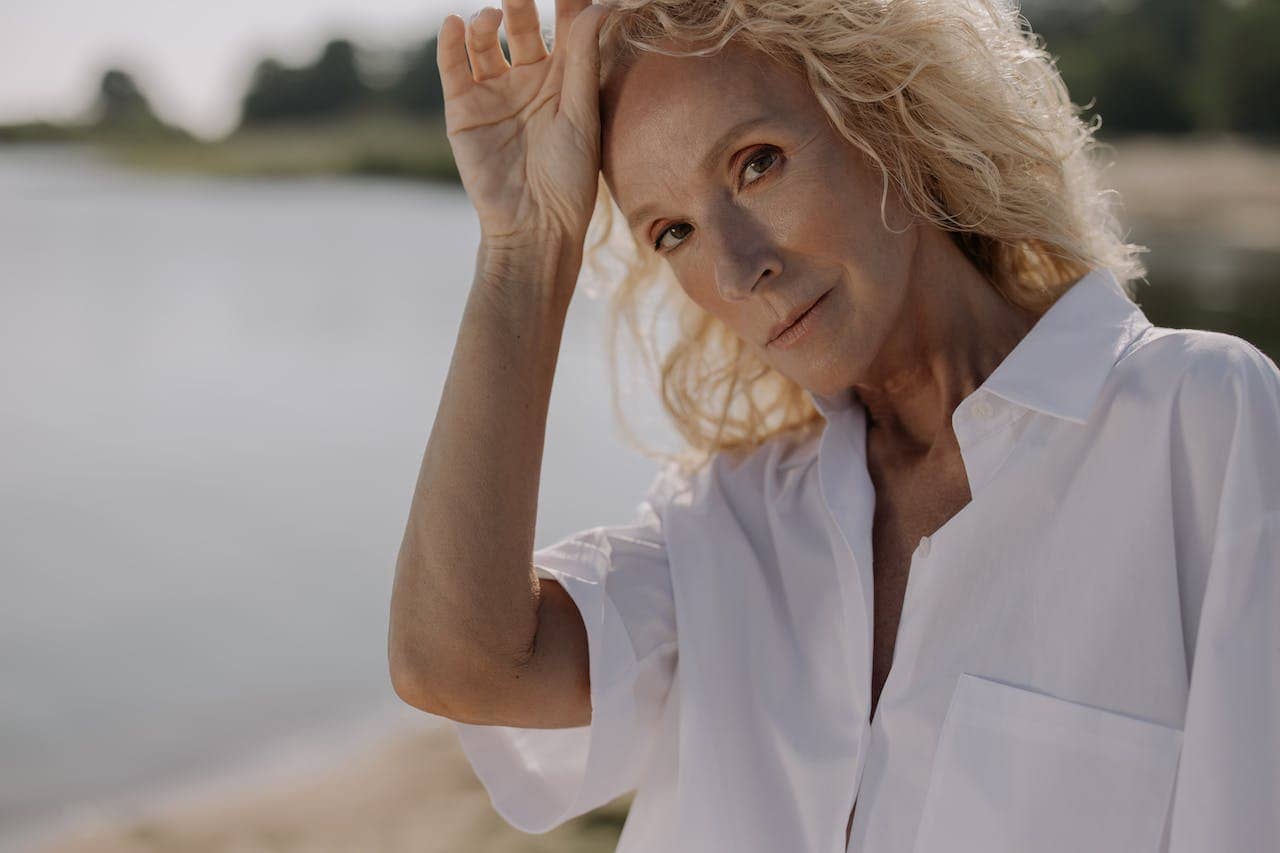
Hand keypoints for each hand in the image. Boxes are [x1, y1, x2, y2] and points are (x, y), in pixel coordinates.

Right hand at [437, 0, 610, 251]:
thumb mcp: (581, 116)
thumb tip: (599, 6)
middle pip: (524, 27)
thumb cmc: (568, 178)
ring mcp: (494, 93)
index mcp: (566, 82)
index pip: (567, 27)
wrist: (533, 227)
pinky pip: (453, 67)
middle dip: (521, 3)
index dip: (566, 0)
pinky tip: (454, 25)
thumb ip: (584, 61)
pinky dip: (450, 44)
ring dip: (487, 23)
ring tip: (491, 18)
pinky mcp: (463, 110)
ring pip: (486, 42)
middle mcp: (529, 82)